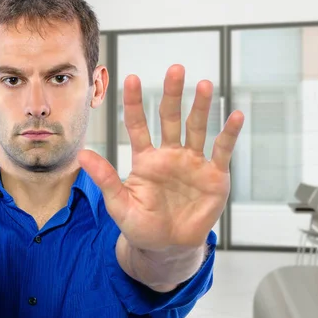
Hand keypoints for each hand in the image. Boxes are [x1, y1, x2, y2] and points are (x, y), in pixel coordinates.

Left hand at [79, 64, 243, 250]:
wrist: (168, 248)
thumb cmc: (141, 226)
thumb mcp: (119, 204)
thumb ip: (105, 178)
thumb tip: (82, 153)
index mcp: (145, 159)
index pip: (138, 124)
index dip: (134, 102)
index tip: (131, 78)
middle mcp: (169, 155)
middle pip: (170, 118)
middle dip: (172, 94)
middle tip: (175, 69)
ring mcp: (193, 163)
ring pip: (197, 128)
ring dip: (201, 107)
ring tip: (204, 84)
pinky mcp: (214, 175)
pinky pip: (222, 150)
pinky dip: (229, 134)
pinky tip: (236, 115)